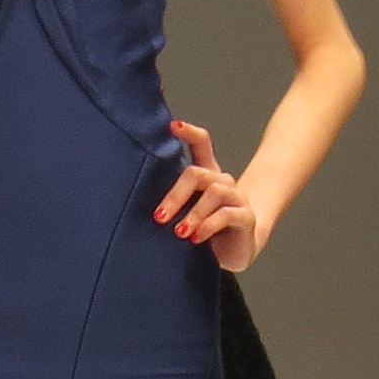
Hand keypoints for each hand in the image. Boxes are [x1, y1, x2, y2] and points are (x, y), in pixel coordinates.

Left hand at [156, 119, 260, 271]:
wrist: (234, 253)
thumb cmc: (201, 231)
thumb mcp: (183, 213)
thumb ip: (170, 202)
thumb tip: (133, 198)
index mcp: (207, 175)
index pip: (202, 144)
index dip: (189, 132)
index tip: (172, 125)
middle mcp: (223, 181)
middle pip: (198, 174)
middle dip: (176, 196)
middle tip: (159, 217)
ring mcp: (237, 198)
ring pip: (214, 193)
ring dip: (193, 214)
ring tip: (179, 233)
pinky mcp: (246, 217)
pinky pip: (227, 214)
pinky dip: (208, 225)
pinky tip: (196, 238)